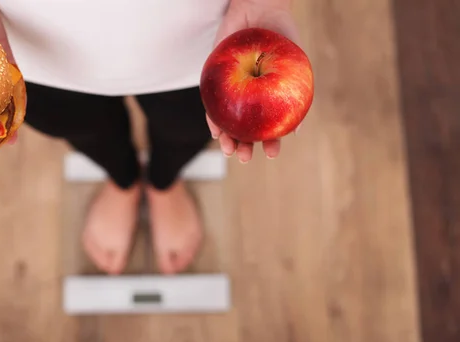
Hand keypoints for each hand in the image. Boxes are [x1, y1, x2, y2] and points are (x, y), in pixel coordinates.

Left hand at [207, 1, 301, 161]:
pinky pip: (212, 105)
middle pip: (245, 130)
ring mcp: (231, 92)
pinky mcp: (215, 82)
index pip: (270, 127)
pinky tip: (215, 131)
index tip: (273, 154)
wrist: (258, 9)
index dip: (271, 143)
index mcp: (270, 98)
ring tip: (230, 151)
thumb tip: (297, 130)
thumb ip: (296, 92)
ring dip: (228, 140)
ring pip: (228, 123)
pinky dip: (213, 119)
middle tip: (246, 158)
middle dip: (245, 147)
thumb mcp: (294, 62)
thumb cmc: (280, 34)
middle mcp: (250, 98)